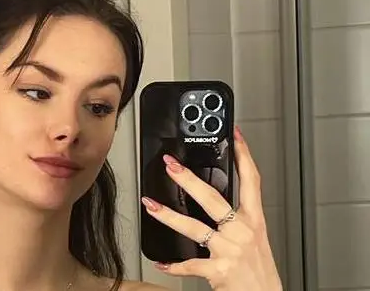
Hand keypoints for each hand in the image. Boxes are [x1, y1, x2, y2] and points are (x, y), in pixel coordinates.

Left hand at [140, 126, 281, 289]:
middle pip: (212, 198)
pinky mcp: (219, 270)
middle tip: (171, 166)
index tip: (234, 136)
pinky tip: (162, 262)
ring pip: (194, 227)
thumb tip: (217, 209)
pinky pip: (190, 264)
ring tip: (151, 204)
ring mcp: (230, 250)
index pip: (251, 181)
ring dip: (168, 215)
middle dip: (189, 179)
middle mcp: (242, 232)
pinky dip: (174, 266)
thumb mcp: (255, 241)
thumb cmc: (260, 274)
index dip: (243, 156)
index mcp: (254, 221)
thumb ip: (237, 223)